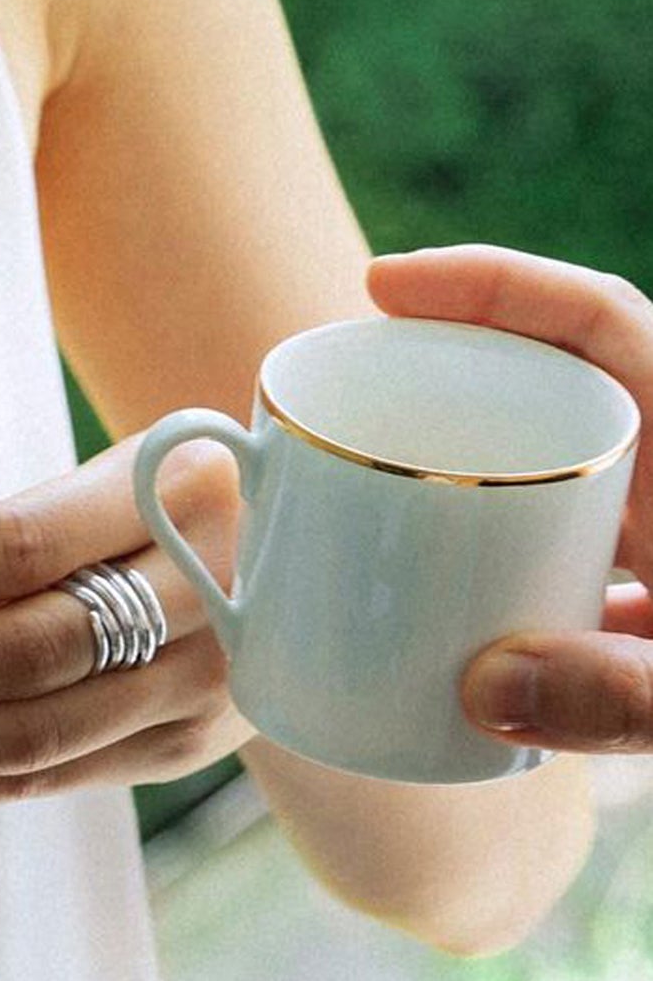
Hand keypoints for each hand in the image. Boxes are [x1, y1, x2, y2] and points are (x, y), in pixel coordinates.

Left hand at [0, 439, 252, 801]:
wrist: (315, 575)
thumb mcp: (106, 481)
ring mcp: (203, 691)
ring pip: (31, 732)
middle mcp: (211, 598)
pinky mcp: (180, 753)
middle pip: (24, 650)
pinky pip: (44, 780)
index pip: (23, 544)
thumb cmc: (159, 510)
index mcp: (187, 494)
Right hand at [371, 244, 652, 753]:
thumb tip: (481, 687)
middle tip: (360, 416)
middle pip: (567, 396)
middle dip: (460, 393)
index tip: (386, 288)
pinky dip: (525, 591)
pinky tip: (476, 642)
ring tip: (388, 528)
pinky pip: (586, 574)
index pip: (602, 322)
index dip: (494, 286)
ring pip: (571, 491)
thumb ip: (619, 694)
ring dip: (483, 500)